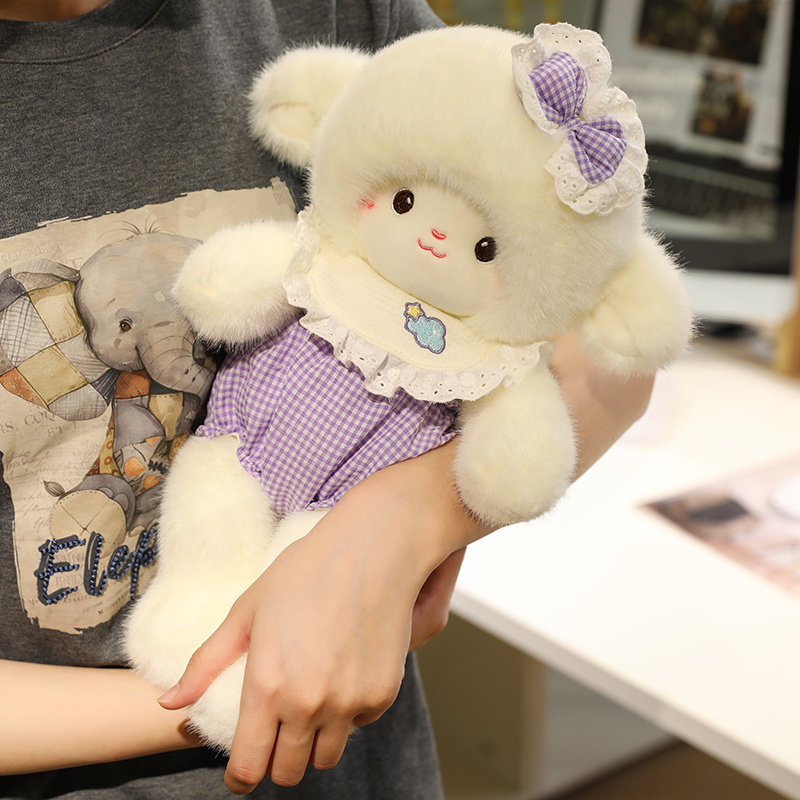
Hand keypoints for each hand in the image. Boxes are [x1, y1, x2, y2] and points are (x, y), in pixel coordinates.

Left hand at [158, 448, 477, 792]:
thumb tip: (169, 704)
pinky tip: (341, 675)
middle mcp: (308, 704)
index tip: (241, 770)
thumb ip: (206, 663)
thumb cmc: (306, 572)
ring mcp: (349, 703)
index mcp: (267, 686)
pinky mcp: (381, 695)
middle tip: (274, 731)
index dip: (240, 776)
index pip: (248, 768)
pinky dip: (346, 714)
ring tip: (308, 704)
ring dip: (311, 743)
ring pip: (324, 758)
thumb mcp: (247, 610)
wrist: (372, 550)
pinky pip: (357, 725)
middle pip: (287, 772)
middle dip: (275, 760)